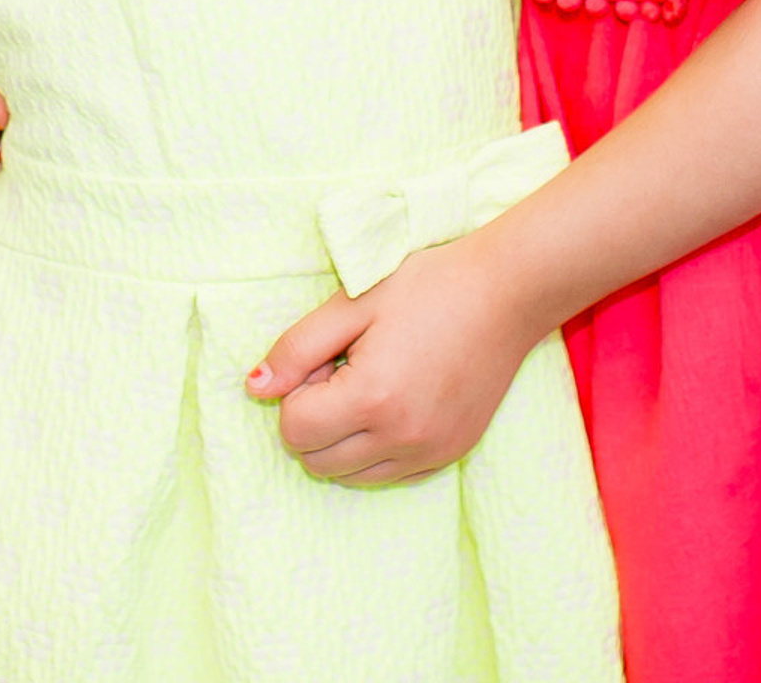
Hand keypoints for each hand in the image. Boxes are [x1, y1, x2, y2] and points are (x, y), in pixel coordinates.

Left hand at [247, 236, 537, 484]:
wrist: (506, 292)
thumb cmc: (426, 285)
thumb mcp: (352, 302)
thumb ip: (296, 348)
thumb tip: (255, 388)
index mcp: (373, 398)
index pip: (294, 429)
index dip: (298, 388)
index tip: (327, 356)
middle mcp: (402, 439)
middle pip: (316, 461)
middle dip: (315, 417)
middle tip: (345, 367)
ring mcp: (429, 453)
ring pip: (350, 476)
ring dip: (343, 437)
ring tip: (372, 380)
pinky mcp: (450, 455)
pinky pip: (389, 475)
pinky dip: (376, 448)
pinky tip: (397, 398)